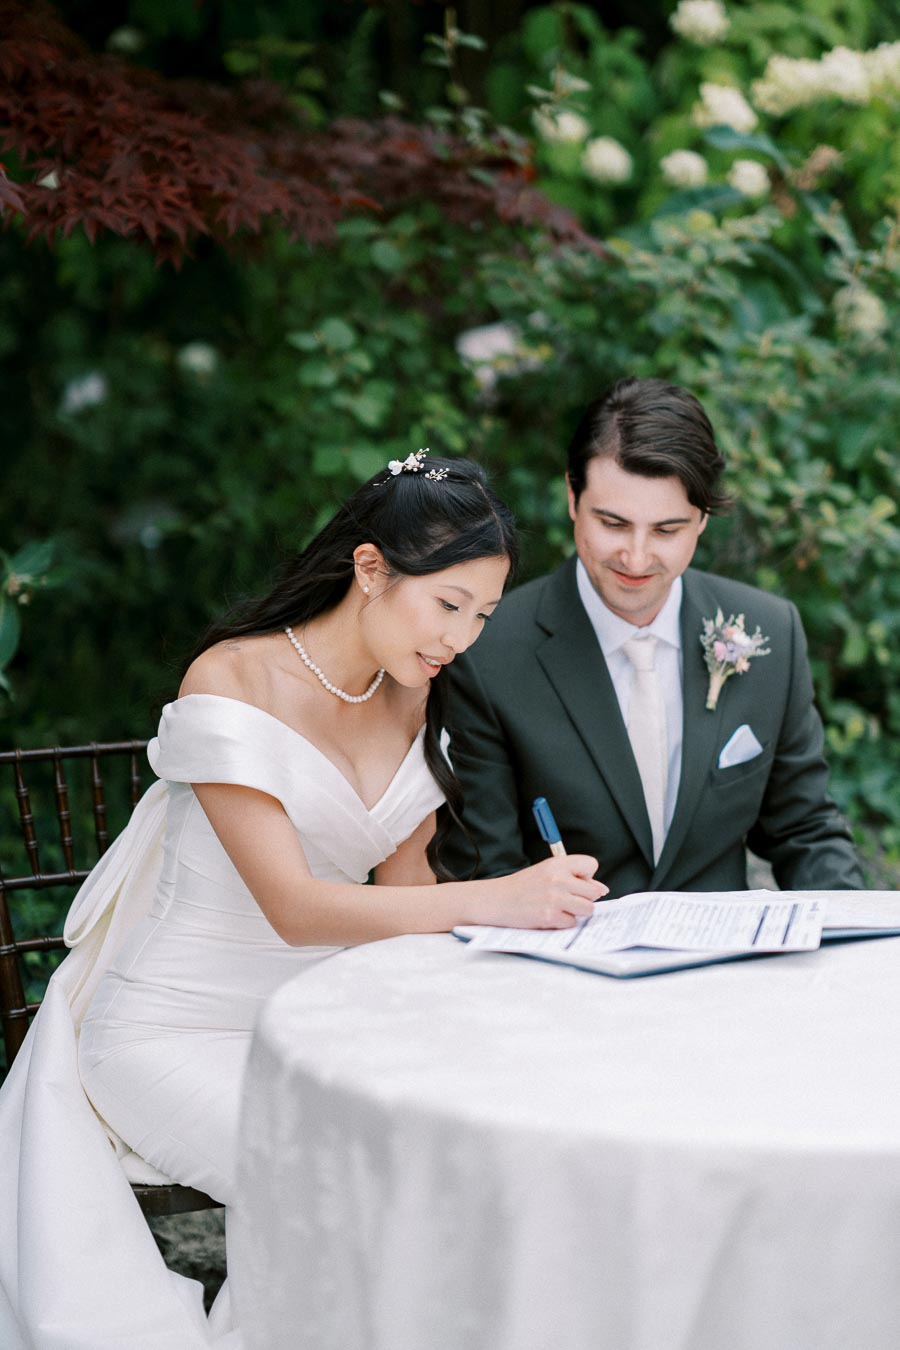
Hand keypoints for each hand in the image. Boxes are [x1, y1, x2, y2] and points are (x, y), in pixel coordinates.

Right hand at [479, 855, 608, 929]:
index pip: (591, 864)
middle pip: (594, 891)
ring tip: (560, 907)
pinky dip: (563, 922)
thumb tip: (602, 889)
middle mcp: (558, 878)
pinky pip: (572, 923)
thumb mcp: (547, 872)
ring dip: (577, 911)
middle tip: (566, 897)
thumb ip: (573, 877)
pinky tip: (549, 915)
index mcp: (558, 863)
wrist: (498, 900)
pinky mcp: (550, 916)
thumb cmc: (524, 886)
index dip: (586, 875)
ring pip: (588, 908)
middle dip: (584, 897)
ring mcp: (555, 898)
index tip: (574, 881)